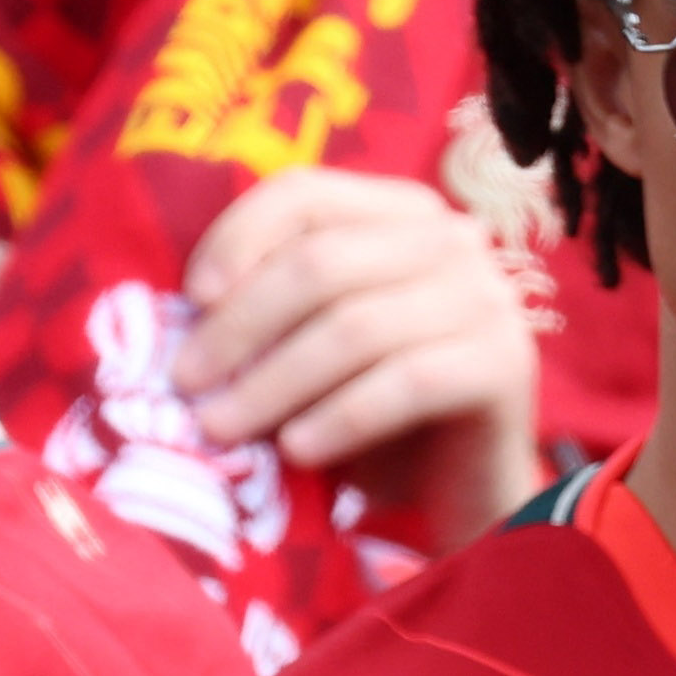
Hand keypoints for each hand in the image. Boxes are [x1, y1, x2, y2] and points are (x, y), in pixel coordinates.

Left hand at [175, 167, 539, 551]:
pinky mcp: (505, 364)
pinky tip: (295, 451)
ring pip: (356, 327)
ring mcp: (485, 298)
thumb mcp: (301, 348)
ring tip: (219, 429)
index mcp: (394, 214)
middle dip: (239, 328)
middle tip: (185, 385)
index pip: (302, 193)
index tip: (189, 301)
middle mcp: (448, 240)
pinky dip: (339, 418)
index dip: (236, 239)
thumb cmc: (358, 410)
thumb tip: (171, 321)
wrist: (451, 482)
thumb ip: (260, 317)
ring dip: (273, 384)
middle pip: (320, 263)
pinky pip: (408, 383)